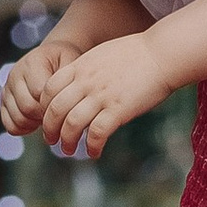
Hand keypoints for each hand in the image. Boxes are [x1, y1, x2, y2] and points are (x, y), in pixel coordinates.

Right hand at [0, 40, 69, 134]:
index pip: (39, 92)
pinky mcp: (4, 101)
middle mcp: (15, 74)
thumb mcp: (73, 63)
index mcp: (32, 63)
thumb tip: (71, 104)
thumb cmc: (65, 62)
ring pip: (18, 119)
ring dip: (36, 123)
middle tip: (59, 113)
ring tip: (49, 115)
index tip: (66, 105)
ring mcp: (7, 88)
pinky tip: (37, 121)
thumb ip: (70, 81)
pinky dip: (24, 128)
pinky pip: (10, 125)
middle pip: (27, 108)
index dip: (55, 104)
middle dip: (46, 116)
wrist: (52, 57)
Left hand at [38, 33, 173, 160]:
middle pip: (54, 109)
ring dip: (67, 141)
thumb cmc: (139, 53)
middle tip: (51, 140)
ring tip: (68, 150)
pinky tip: (94, 153)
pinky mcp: (118, 109)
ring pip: (71, 124)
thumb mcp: (103, 54)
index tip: (47, 118)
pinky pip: (97, 133)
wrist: (163, 53)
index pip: (48, 89)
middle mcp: (86, 81)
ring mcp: (101, 95)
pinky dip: (92, 146)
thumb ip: (89, 69)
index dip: (43, 107)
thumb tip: (82, 84)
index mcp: (80, 66)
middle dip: (49, 129)